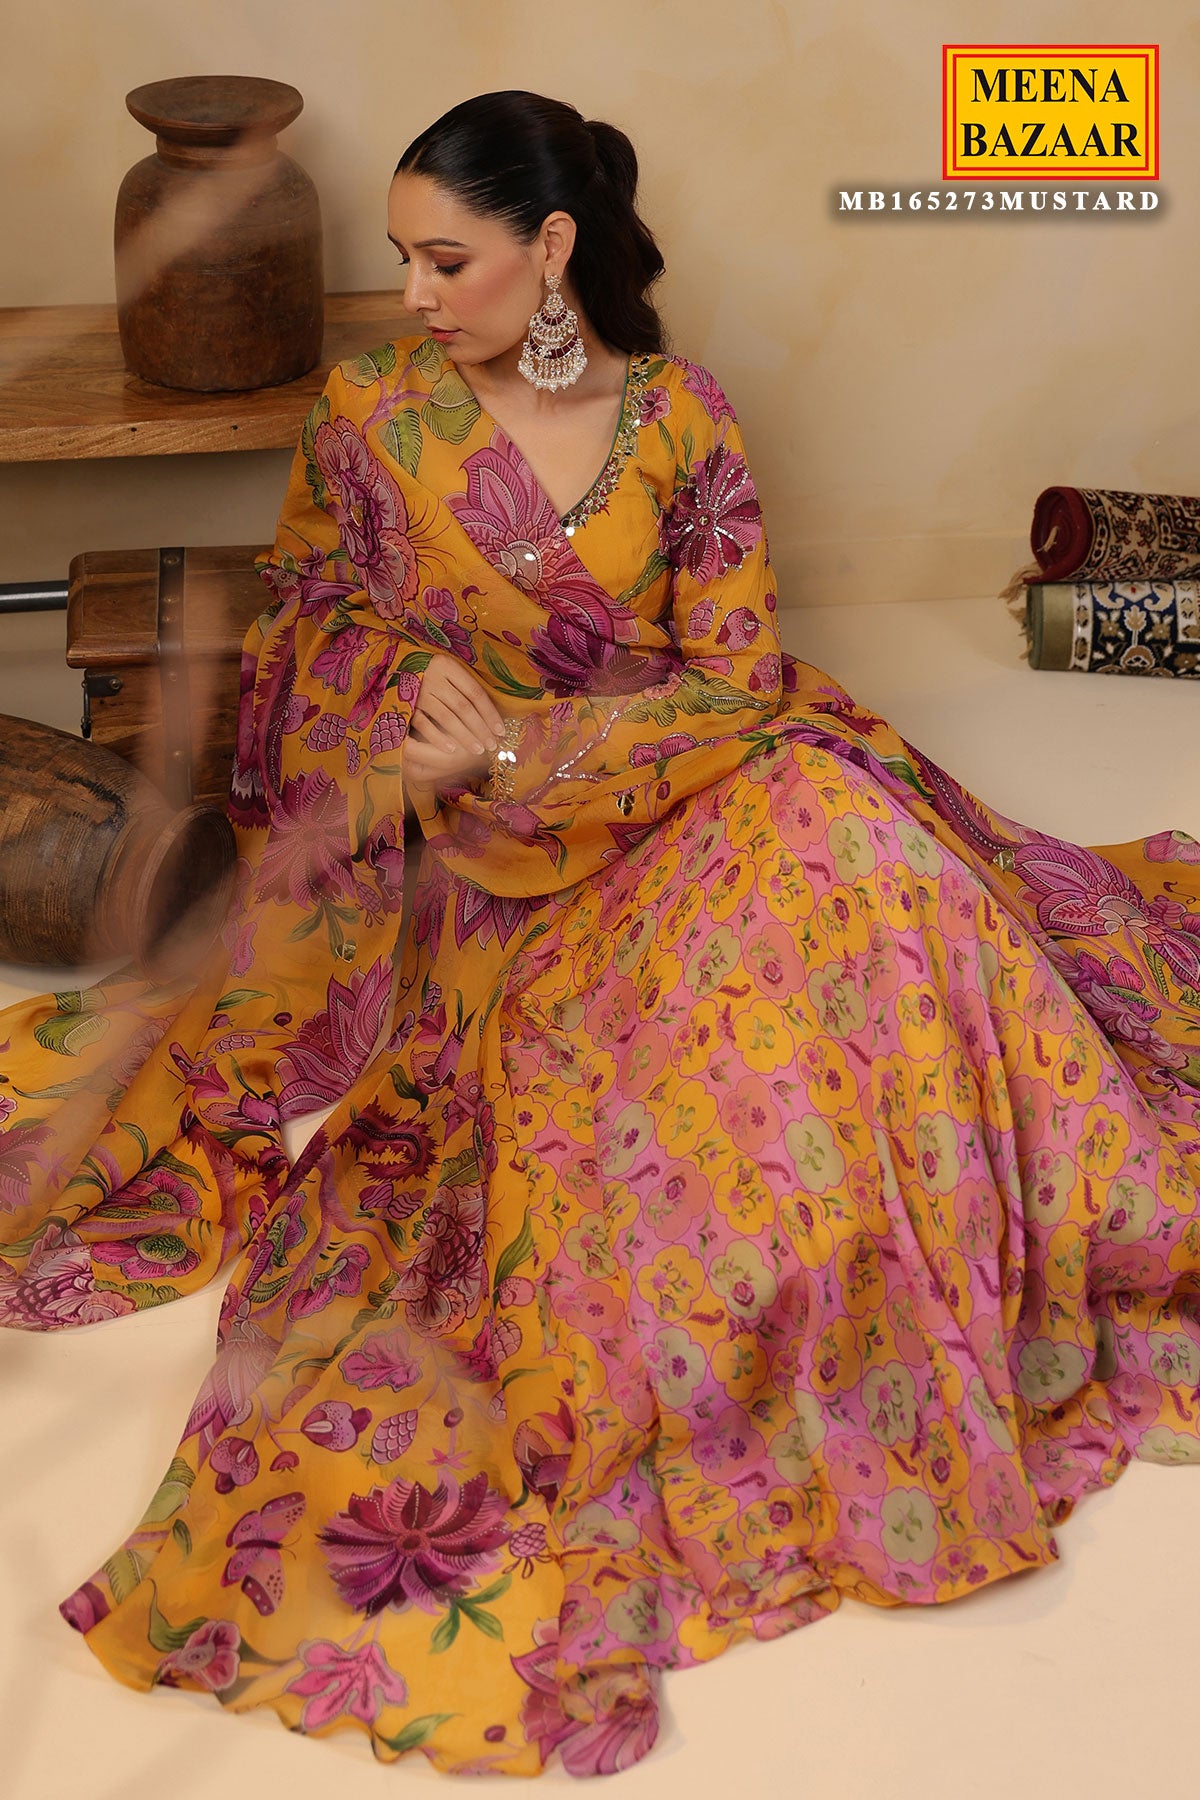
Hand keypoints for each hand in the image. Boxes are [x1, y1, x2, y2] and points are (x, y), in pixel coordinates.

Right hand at [405, 653, 506, 791]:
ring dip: (465, 736)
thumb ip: (466, 688)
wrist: (394, 668)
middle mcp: (434, 677)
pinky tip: (452, 750)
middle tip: (491, 745)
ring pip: (447, 717)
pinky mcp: (405, 705)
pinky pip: (424, 724)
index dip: (490, 713)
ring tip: (477, 750)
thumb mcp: (448, 673)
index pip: (475, 693)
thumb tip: (493, 717)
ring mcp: (419, 691)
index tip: (500, 731)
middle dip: (480, 728)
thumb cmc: (430, 674)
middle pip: (463, 707)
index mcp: (448, 666)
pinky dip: (438, 738)